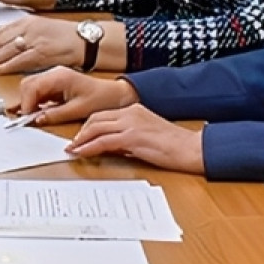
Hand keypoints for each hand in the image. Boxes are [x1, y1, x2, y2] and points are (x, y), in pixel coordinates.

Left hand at [0, 15, 82, 74]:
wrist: (85, 40)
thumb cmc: (64, 36)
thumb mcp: (39, 28)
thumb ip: (22, 34)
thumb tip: (5, 45)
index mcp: (26, 21)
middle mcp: (28, 28)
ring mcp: (35, 40)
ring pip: (6, 51)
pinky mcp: (42, 52)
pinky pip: (18, 61)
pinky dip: (5, 67)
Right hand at [16, 67, 136, 124]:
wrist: (116, 94)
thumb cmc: (101, 98)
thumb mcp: (78, 110)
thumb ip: (55, 115)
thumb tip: (36, 119)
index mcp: (60, 77)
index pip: (32, 87)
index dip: (26, 103)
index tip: (25, 118)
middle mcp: (54, 73)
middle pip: (28, 84)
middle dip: (25, 101)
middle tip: (27, 118)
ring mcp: (54, 77)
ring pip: (31, 87)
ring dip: (30, 102)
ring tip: (34, 116)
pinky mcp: (56, 83)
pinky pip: (40, 91)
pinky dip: (36, 101)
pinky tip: (41, 111)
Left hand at [64, 104, 203, 173]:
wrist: (191, 148)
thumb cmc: (173, 146)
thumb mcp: (146, 136)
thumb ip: (127, 137)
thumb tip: (110, 146)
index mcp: (134, 109)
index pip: (103, 115)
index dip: (87, 126)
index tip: (79, 137)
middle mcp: (130, 112)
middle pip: (95, 118)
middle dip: (80, 132)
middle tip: (71, 144)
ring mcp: (131, 123)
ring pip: (96, 128)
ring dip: (80, 140)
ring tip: (72, 150)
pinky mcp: (132, 137)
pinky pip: (103, 141)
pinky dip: (89, 147)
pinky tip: (81, 153)